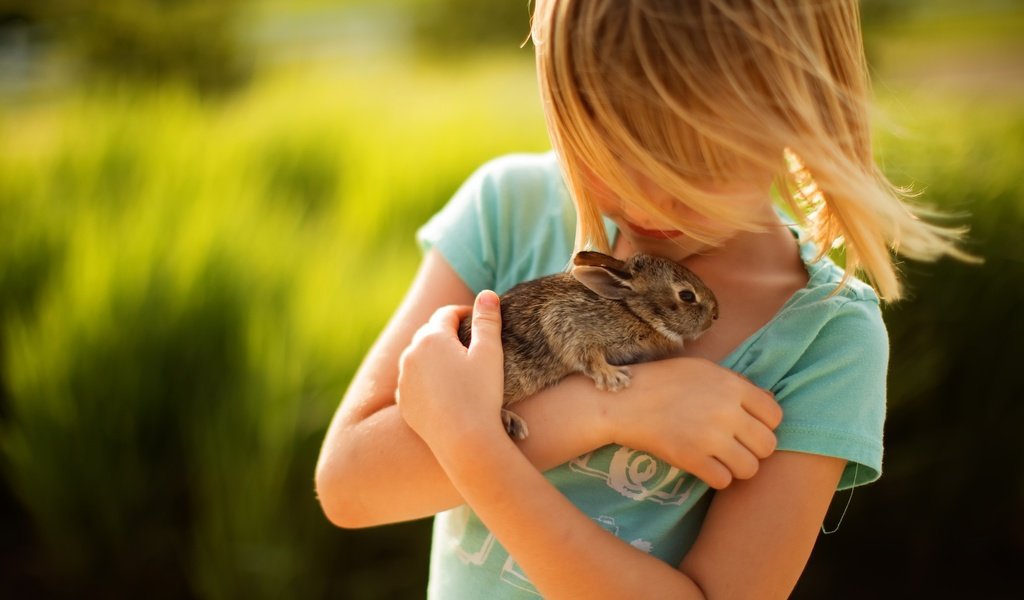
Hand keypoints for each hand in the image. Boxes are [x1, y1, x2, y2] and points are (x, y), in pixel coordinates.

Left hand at [396, 290, 505, 454]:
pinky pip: (412, 381)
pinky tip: (443, 389)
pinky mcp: (403, 401)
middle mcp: (411, 354)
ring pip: (418, 357)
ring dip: (434, 356)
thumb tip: (487, 293)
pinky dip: (425, 379)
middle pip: (430, 333)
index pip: (447, 314)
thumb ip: (487, 319)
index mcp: (432, 337)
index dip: (465, 314)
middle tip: (470, 344)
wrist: (463, 440)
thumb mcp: (490, 352)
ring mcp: (404, 379)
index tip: (479, 322)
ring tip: (456, 367)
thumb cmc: (481, 394)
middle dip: (448, 334)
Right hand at [605, 358, 781, 488]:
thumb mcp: (703, 370)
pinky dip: (716, 477)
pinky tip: (704, 466)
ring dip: (737, 467)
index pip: (775, 416)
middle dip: (754, 449)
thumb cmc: (662, 382)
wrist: (622, 401)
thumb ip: (737, 384)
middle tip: (735, 446)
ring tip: (720, 459)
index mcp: (732, 386)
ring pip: (749, 468)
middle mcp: (726, 411)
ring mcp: (710, 437)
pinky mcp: (691, 459)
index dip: (764, 424)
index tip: (747, 427)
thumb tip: (770, 403)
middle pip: (767, 445)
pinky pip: (724, 481)